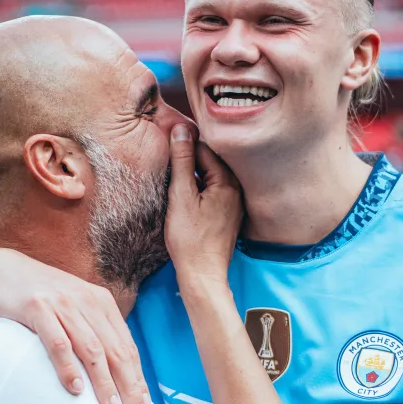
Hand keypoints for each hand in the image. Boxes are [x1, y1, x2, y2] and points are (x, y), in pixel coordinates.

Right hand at [0, 247, 148, 403]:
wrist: (1, 271)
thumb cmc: (41, 296)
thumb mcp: (75, 307)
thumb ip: (94, 330)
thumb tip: (115, 370)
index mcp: (102, 303)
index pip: (127, 346)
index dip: (138, 378)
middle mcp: (88, 301)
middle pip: (115, 350)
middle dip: (129, 385)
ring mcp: (64, 303)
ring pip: (92, 349)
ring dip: (104, 382)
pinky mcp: (38, 308)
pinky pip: (58, 343)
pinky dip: (68, 367)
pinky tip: (76, 389)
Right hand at [164, 125, 242, 286]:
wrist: (202, 274)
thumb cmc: (190, 239)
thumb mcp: (181, 196)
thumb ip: (182, 161)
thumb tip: (181, 129)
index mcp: (227, 182)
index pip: (204, 148)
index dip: (183, 145)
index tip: (166, 146)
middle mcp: (237, 189)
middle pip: (210, 161)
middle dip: (189, 159)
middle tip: (168, 162)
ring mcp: (235, 203)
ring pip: (212, 177)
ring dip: (194, 174)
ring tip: (174, 179)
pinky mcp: (229, 215)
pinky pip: (214, 191)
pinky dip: (200, 189)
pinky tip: (186, 197)